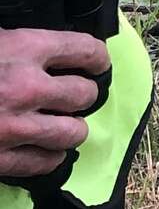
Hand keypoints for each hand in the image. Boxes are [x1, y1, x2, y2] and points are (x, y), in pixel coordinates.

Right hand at [0, 28, 109, 180]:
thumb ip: (16, 44)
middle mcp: (28, 87)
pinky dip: (51, 159)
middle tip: (78, 95)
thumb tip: (40, 48)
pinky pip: (44, 164)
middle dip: (85, 95)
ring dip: (72, 129)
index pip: (84, 49)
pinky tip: (47, 152)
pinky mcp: (0, 160)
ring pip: (72, 133)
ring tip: (66, 126)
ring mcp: (16, 127)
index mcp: (24, 48)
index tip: (98, 63)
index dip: (97, 57)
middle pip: (84, 94)